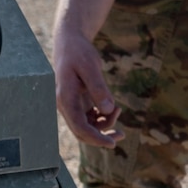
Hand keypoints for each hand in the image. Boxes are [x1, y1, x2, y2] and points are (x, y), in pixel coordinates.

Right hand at [53, 30, 120, 147]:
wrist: (70, 43)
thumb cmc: (79, 53)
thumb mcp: (90, 66)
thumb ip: (98, 88)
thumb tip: (107, 110)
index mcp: (65, 98)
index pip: (79, 126)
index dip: (95, 138)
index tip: (112, 144)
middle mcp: (66, 105)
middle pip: (82, 132)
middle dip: (101, 137)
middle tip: (121, 135)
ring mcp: (72, 105)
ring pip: (87, 126)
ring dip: (104, 126)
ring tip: (119, 110)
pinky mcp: (79, 102)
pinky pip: (90, 118)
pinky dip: (103, 117)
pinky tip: (114, 108)